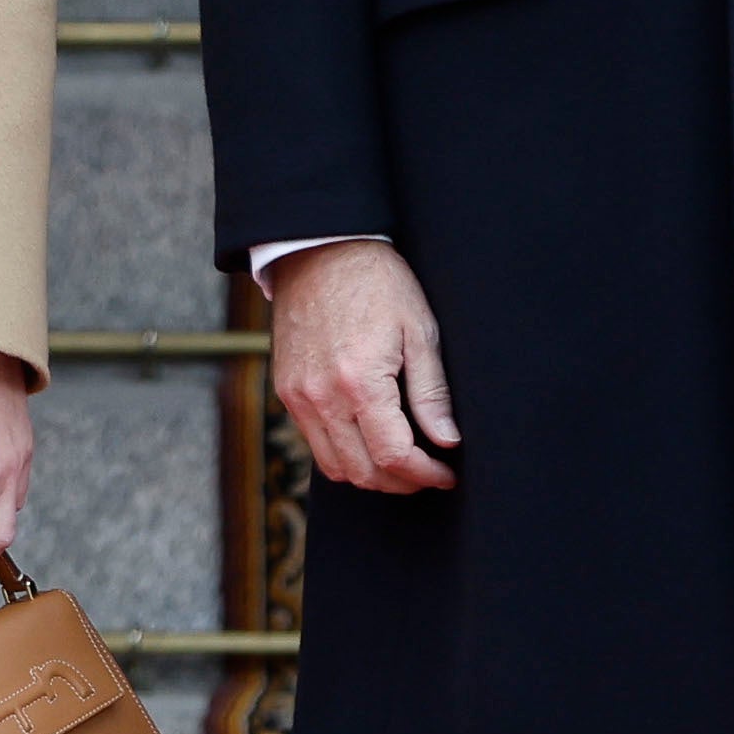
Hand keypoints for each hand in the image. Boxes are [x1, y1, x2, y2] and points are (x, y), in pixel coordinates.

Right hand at [265, 238, 458, 492]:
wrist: (320, 250)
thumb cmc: (377, 282)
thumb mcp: (419, 329)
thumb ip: (431, 392)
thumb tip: (447, 441)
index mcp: (359, 381)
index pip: (394, 456)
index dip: (425, 474)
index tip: (446, 474)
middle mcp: (321, 397)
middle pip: (363, 472)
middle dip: (402, 482)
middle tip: (429, 472)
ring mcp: (298, 396)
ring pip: (335, 467)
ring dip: (371, 474)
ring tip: (402, 461)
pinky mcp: (287, 390)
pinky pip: (315, 443)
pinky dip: (344, 454)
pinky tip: (370, 437)